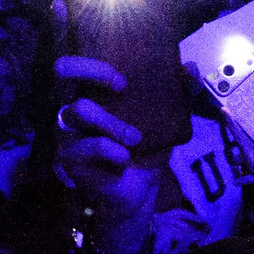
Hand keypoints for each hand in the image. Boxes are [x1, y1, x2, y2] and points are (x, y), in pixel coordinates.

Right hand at [52, 55, 164, 253]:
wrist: (139, 191)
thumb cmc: (145, 148)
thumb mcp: (166, 119)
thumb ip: (181, 93)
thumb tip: (191, 67)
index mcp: (90, 94)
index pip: (71, 65)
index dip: (91, 62)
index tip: (123, 80)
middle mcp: (73, 108)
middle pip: (62, 72)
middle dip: (94, 72)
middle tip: (122, 86)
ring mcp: (68, 132)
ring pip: (79, 110)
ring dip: (113, 122)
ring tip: (135, 138)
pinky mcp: (70, 158)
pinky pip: (90, 146)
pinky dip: (113, 151)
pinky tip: (125, 159)